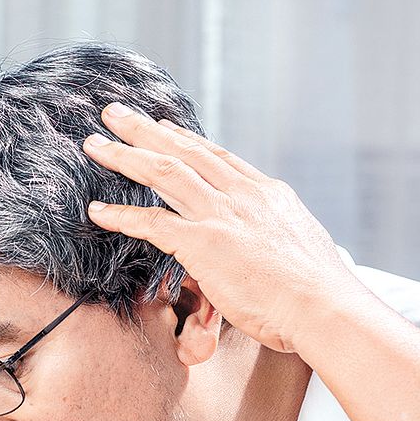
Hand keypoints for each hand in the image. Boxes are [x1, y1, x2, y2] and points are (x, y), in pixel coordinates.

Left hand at [80, 102, 366, 355]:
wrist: (325, 307)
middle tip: (115, 113)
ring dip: (124, 155)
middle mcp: (244, 196)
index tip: (163, 126)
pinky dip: (121, 215)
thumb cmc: (320, 294)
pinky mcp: (205, 243)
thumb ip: (278, 240)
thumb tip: (274, 249)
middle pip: (185, 152)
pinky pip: (152, 222)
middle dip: (145, 130)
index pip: (219, 158)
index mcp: (269, 194)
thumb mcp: (303, 250)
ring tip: (94, 143)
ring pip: (163, 173)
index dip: (186, 139)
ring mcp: (223, 216)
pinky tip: (96, 211)